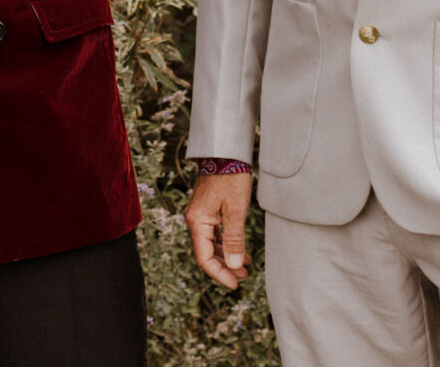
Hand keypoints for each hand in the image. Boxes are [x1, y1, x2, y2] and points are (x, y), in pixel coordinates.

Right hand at [185, 171, 252, 289]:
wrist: (226, 154)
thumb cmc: (231, 179)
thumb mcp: (236, 210)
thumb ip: (234, 239)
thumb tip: (235, 265)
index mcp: (197, 222)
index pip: (204, 258)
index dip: (219, 274)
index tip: (235, 284)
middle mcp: (194, 220)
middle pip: (205, 253)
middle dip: (224, 267)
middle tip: (243, 277)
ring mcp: (200, 215)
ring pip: (210, 244)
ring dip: (226, 257)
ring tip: (244, 267)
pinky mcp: (207, 210)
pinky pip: (213, 234)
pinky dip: (225, 244)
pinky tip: (240, 250)